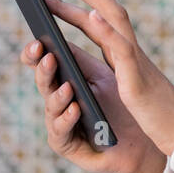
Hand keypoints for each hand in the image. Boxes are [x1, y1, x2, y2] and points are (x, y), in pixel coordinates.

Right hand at [21, 34, 162, 172]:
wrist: (137, 142)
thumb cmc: (119, 107)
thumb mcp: (102, 78)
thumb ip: (81, 60)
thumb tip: (67, 28)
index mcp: (65, 79)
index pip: (45, 62)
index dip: (37, 50)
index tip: (37, 37)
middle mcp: (58, 100)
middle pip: (44, 81)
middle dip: (43, 69)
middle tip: (45, 55)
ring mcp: (59, 122)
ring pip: (51, 106)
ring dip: (58, 96)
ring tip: (67, 87)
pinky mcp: (65, 144)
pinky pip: (60, 131)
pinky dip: (67, 120)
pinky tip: (75, 110)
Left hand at [44, 0, 173, 157]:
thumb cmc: (154, 117)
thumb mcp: (123, 91)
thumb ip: (109, 71)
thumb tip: (85, 60)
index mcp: (123, 55)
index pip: (96, 19)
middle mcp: (129, 50)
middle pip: (104, 7)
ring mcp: (135, 61)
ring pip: (115, 17)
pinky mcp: (136, 79)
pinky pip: (122, 49)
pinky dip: (107, 30)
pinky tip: (91, 15)